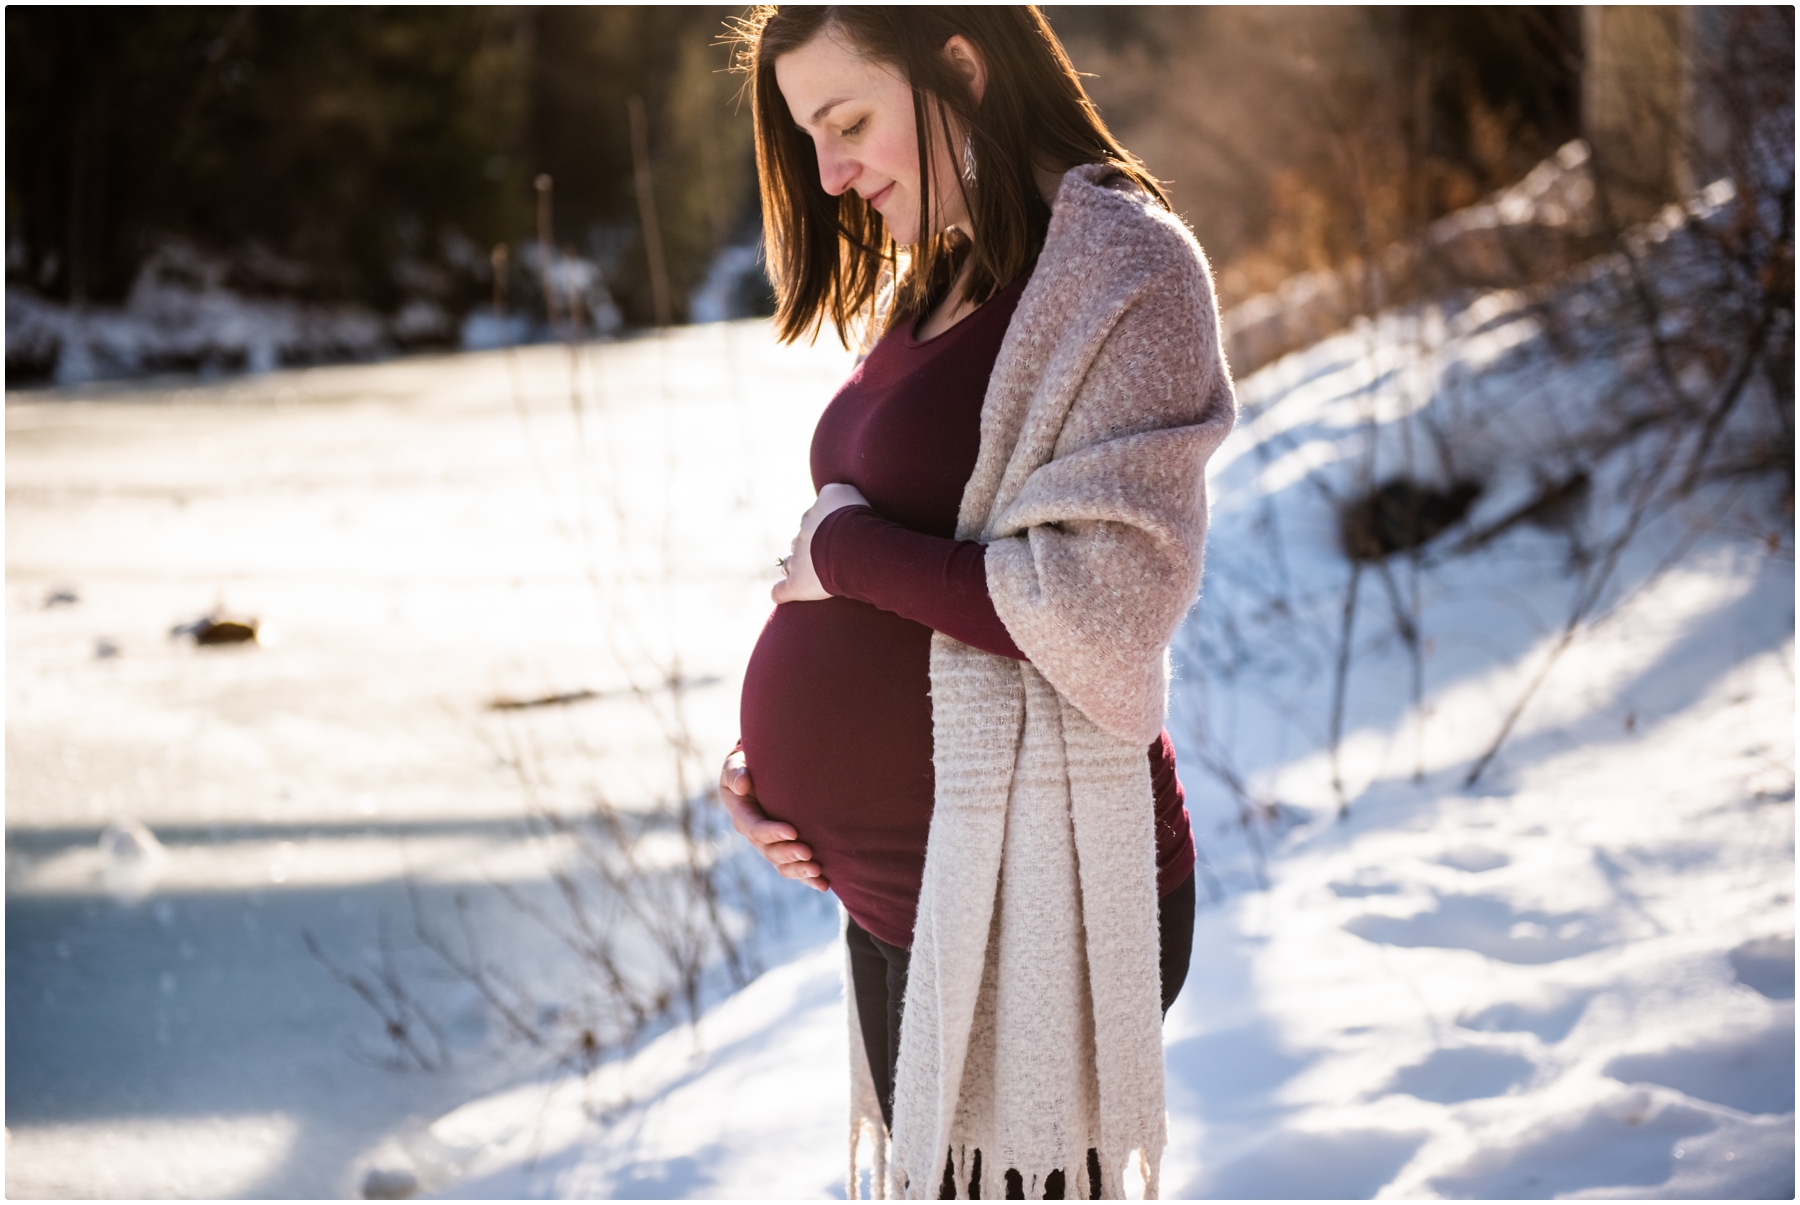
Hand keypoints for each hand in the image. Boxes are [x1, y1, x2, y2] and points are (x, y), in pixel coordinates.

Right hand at [717, 748, 828, 890]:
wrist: (761, 776)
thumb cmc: (748, 767)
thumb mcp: (735, 766)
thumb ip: (736, 773)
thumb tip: (742, 785)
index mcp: (743, 816)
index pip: (755, 829)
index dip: (772, 832)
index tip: (793, 831)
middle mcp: (756, 836)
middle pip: (770, 852)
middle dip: (789, 853)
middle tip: (808, 852)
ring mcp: (771, 846)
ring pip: (782, 865)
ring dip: (799, 870)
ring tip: (818, 870)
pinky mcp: (785, 851)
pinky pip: (794, 869)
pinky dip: (808, 879)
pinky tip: (824, 883)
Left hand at [772, 483, 870, 603]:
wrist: (852, 543)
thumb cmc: (855, 518)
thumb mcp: (846, 492)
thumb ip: (836, 493)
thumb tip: (832, 497)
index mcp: (813, 514)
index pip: (812, 519)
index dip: (822, 527)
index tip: (836, 534)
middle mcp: (803, 535)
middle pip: (800, 541)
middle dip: (808, 547)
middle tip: (826, 555)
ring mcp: (798, 560)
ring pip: (791, 563)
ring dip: (796, 567)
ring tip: (808, 575)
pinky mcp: (797, 584)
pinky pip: (781, 590)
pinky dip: (780, 593)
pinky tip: (779, 595)